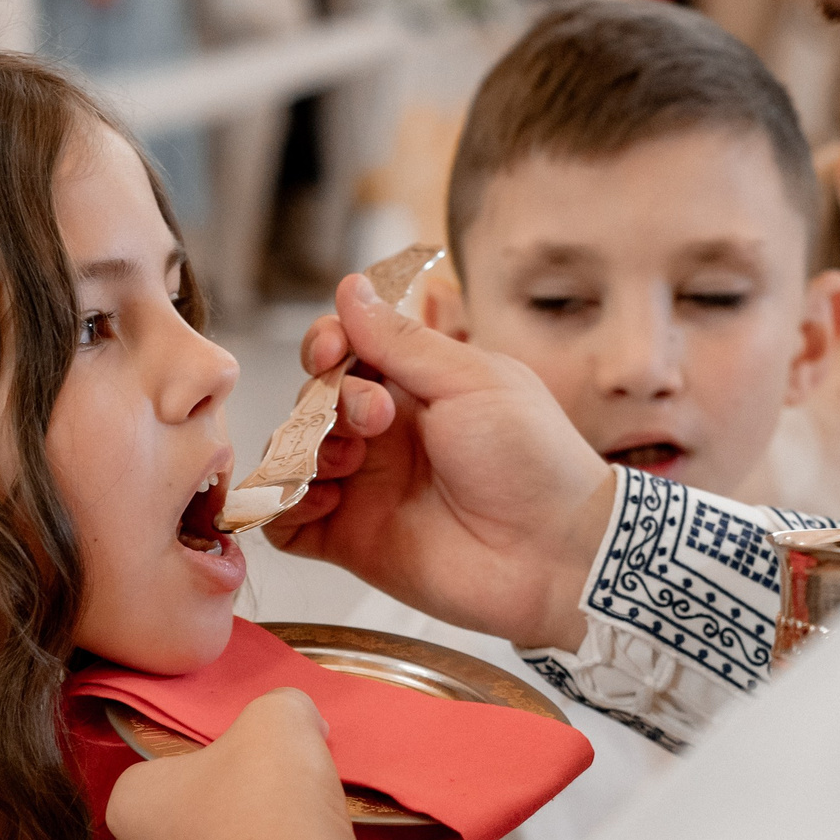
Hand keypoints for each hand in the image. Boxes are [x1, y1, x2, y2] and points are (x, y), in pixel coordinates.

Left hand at [107, 690, 368, 839]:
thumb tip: (298, 719)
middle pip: (195, 817)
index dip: (206, 754)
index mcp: (130, 806)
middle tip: (282, 785)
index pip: (158, 769)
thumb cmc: (265, 801)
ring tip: (311, 823)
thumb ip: (281, 705)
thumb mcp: (277, 718)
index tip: (248, 752)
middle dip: (237, 803)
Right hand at [269, 274, 615, 651]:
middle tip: (374, 419)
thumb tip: (350, 287)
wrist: (554, 552)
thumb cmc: (532, 459)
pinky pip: (286, 522)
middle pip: (311, 400)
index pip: (343, 352)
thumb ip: (401, 340)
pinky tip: (324, 499)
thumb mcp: (470, 380)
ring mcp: (364, 488)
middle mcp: (383, 435)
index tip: (331, 351)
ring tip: (346, 462)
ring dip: (304, 449)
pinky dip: (285, 506)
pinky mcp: (350, 540)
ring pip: (292, 456)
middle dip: (326, 400)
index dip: (325, 345)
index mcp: (414, 388)